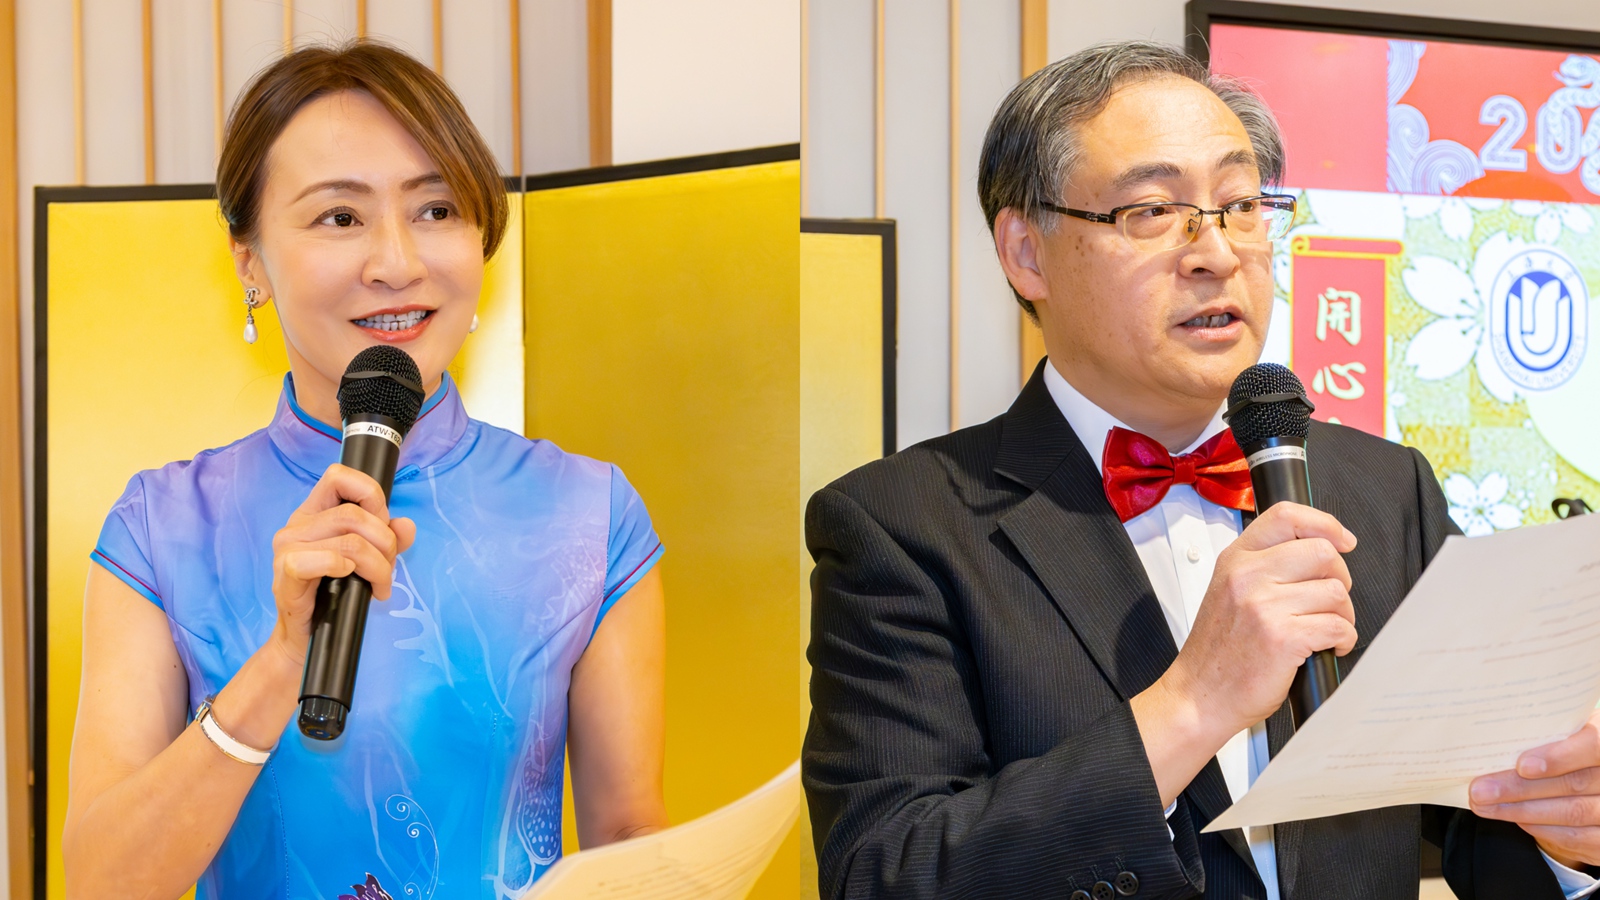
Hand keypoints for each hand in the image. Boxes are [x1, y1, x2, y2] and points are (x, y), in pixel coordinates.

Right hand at [267, 464, 415, 666]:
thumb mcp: (367, 561)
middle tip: (388, 570)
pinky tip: (352, 581)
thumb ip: (388, 539)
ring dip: (378, 566)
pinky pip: (323, 560)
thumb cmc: (333, 596)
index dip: (370, 494)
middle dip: (385, 543)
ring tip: (379, 586)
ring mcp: (287, 549)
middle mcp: (296, 526)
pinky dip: (345, 568)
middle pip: (354, 515)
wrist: (305, 639)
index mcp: (313, 513)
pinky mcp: (286, 575)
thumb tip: (406, 525)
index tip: (383, 524)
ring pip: (349, 541)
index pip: (339, 477)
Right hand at [1164, 502, 1358, 738]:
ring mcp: (1264, 606)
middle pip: (1322, 553)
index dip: (1324, 523)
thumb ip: (1263, 566)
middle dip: (1339, 578)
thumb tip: (1318, 551)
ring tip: (1326, 628)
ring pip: (1335, 592)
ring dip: (1342, 614)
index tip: (1342, 539)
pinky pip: (1338, 626)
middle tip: (1330, 599)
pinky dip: (1343, 640)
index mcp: (1235, 560)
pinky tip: (1329, 647)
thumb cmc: (1217, 651)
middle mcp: (1248, 576)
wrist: (1199, 695)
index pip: (1286, 517)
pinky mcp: (1284, 637)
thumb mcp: (1228, 591)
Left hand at [1470, 710, 1599, 868]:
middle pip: (1574, 784)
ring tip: (1485, 805)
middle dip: (1520, 788)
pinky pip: (1576, 837)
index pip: (1594, 745)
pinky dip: (1542, 828)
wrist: (1598, 775)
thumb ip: (1545, 733)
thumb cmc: (1574, 744)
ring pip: (1572, 813)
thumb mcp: (1567, 730)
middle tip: (1481, 790)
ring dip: (1522, 811)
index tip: (1523, 766)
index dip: (1559, 757)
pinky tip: (1515, 818)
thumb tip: (1494, 739)